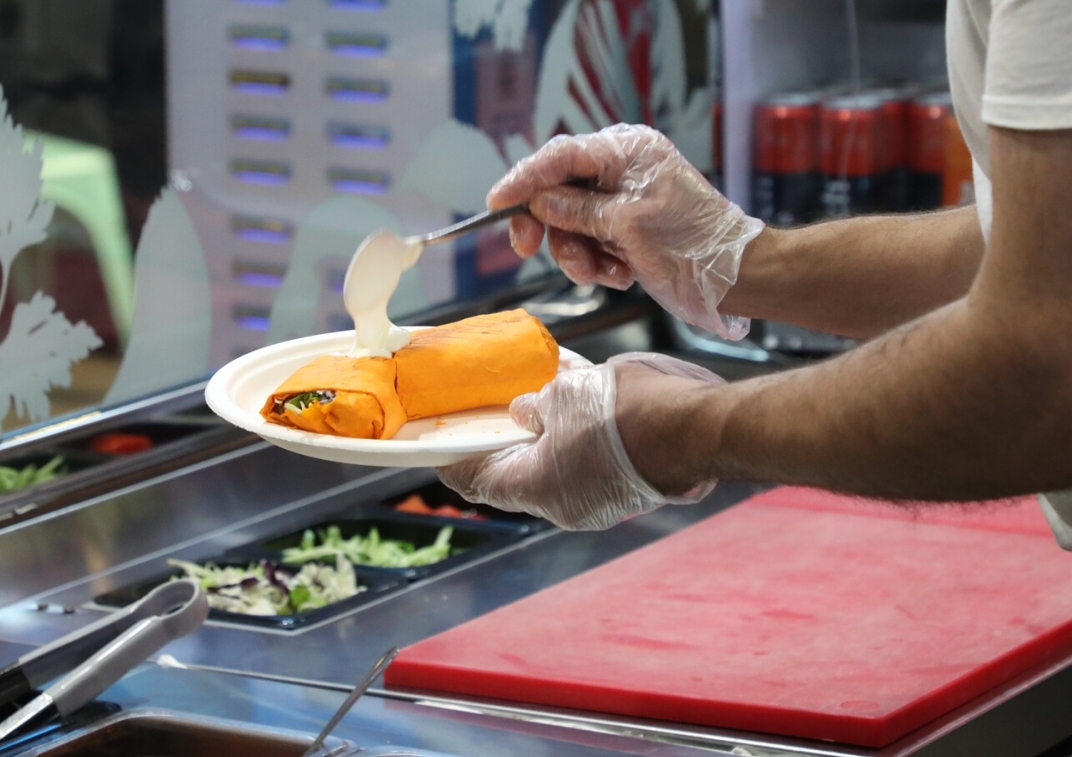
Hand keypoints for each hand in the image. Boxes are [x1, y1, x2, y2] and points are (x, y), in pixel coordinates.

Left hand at [437, 353, 723, 529]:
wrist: (694, 428)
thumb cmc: (620, 414)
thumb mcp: (565, 396)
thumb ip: (538, 407)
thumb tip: (526, 412)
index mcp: (535, 487)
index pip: (479, 481)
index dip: (455, 463)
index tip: (441, 451)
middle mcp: (563, 503)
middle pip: (520, 474)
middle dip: (507, 443)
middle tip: (494, 417)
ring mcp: (597, 499)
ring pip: (558, 464)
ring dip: (547, 434)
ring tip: (539, 397)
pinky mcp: (626, 486)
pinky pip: (589, 460)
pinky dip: (577, 435)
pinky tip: (578, 402)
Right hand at [489, 124, 763, 339]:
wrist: (734, 278)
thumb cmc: (691, 243)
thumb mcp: (626, 223)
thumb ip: (577, 209)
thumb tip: (539, 200)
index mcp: (625, 151)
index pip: (560, 156)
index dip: (524, 178)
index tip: (496, 203)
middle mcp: (621, 170)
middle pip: (558, 192)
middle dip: (549, 227)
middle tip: (529, 250)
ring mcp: (623, 202)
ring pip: (570, 225)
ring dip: (578, 255)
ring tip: (603, 273)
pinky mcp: (626, 231)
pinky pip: (591, 245)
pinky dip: (599, 264)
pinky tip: (622, 275)